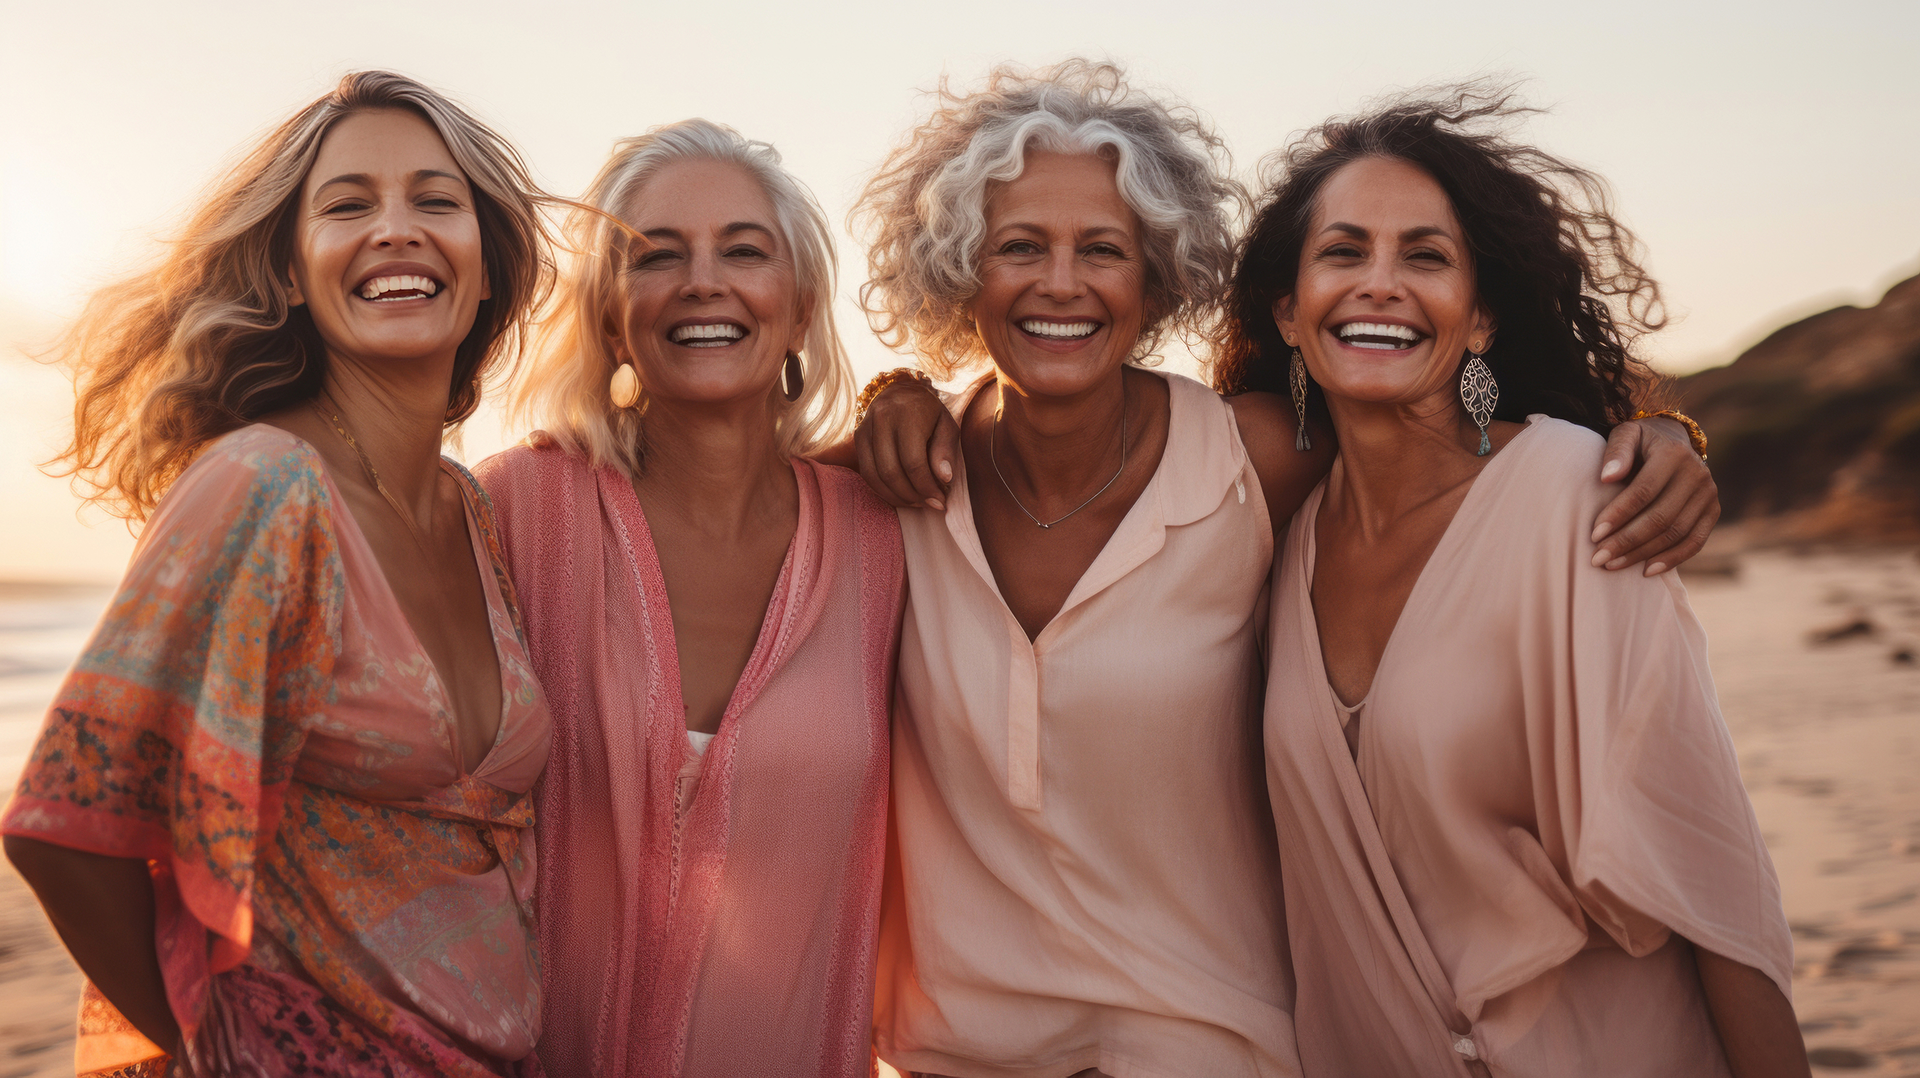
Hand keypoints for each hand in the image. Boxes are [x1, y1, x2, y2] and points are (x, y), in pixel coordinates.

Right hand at [854, 377, 959, 510]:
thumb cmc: (929, 413)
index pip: (913, 462)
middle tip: (929, 504)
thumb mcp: (947, 425)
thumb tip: (944, 479)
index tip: (940, 501)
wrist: (901, 391)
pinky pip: (866, 472)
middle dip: (912, 495)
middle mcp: (882, 419)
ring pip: (875, 475)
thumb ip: (946, 450)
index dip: (926, 487)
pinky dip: (883, 490)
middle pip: (891, 472)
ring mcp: (865, 428)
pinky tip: (900, 495)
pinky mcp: (858, 437)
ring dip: (896, 496)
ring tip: (916, 502)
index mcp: (907, 414)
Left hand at [1591, 416, 1718, 575]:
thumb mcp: (1625, 435)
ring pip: (1676, 533)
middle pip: (1660, 517)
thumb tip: (1606, 477)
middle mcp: (1697, 474)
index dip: (1618, 515)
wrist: (1674, 440)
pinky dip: (1672, 559)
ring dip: (1643, 554)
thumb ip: (1616, 452)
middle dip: (1627, 541)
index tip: (1594, 535)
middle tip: (1598, 558)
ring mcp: (1709, 494)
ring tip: (1612, 566)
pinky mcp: (1714, 511)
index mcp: (1673, 455)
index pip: (1643, 492)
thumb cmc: (1640, 442)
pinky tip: (1646, 571)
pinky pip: (1695, 541)